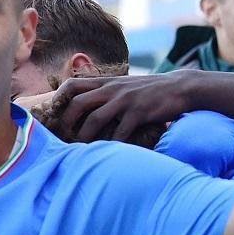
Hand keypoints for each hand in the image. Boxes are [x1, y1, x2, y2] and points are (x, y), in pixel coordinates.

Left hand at [49, 72, 188, 143]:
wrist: (180, 87)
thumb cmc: (149, 90)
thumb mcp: (124, 84)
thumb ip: (105, 91)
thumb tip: (85, 105)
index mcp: (106, 82)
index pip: (72, 84)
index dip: (58, 97)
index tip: (53, 112)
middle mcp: (112, 89)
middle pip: (78, 103)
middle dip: (66, 121)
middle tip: (62, 136)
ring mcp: (125, 100)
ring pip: (94, 119)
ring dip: (84, 136)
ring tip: (80, 148)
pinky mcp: (139, 112)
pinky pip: (120, 132)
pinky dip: (112, 144)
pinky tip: (109, 152)